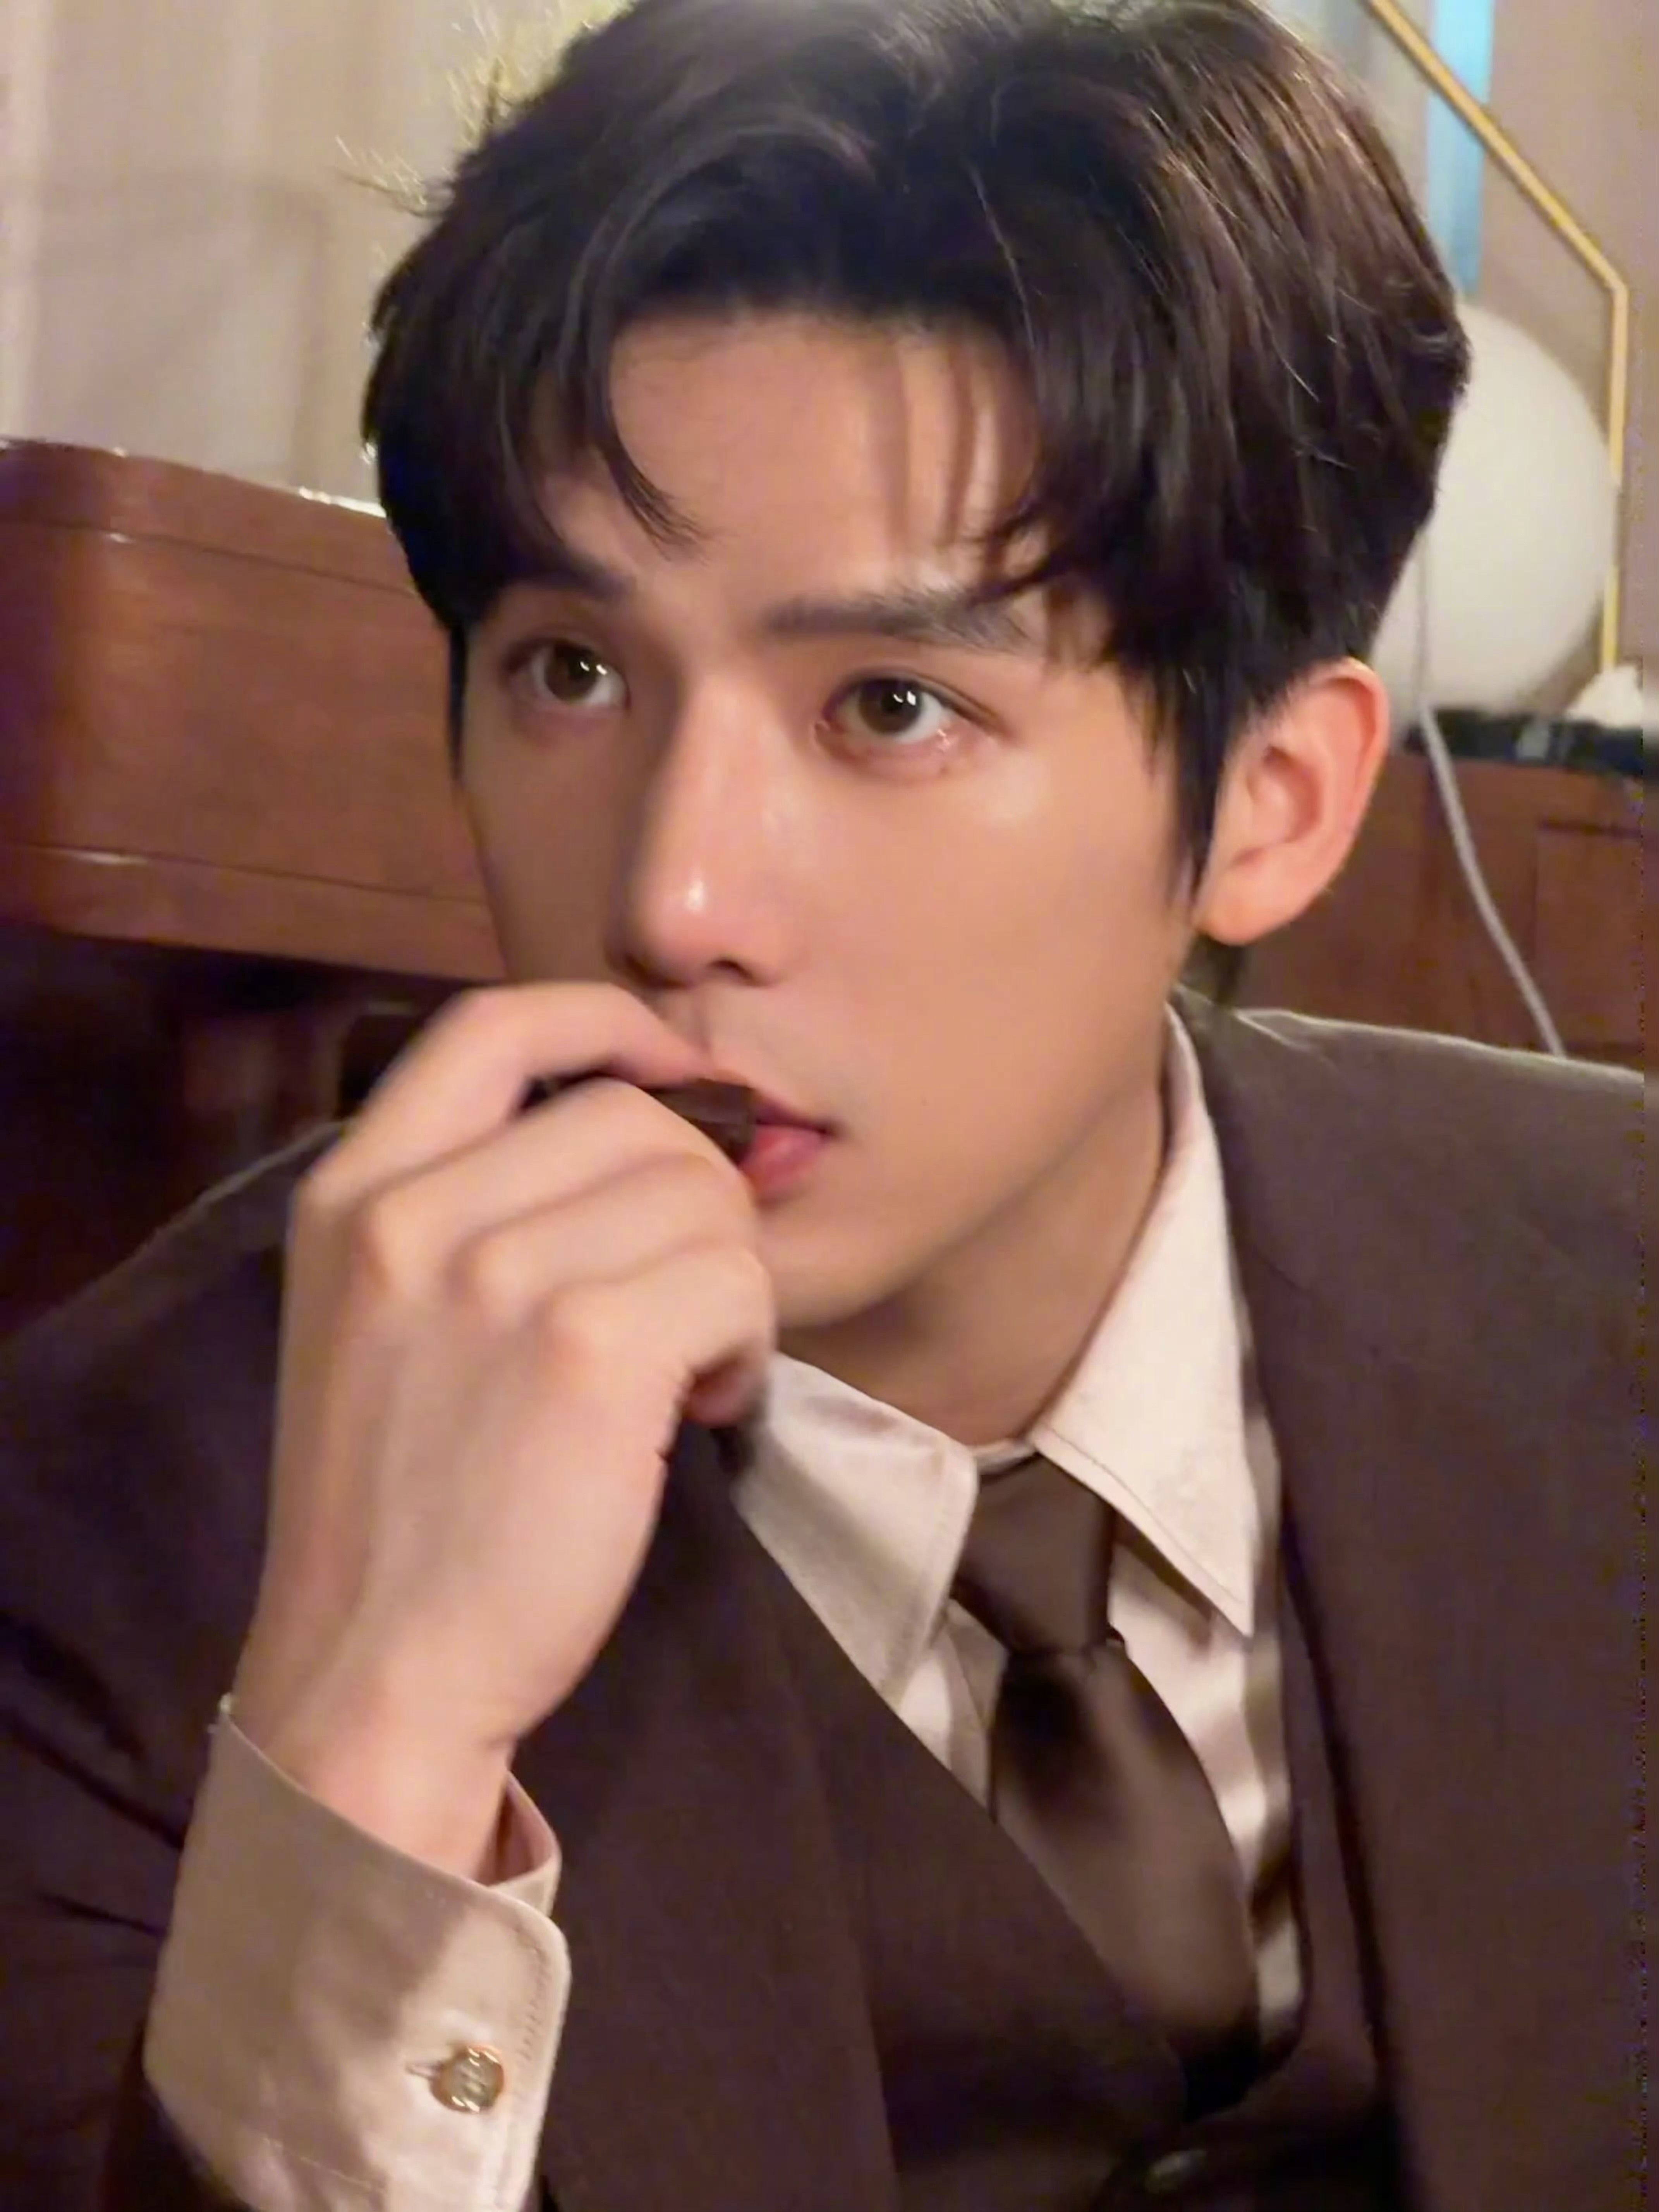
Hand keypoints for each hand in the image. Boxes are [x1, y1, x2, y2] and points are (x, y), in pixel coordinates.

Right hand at [231, 984, 773, 1874]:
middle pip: (633, 1115)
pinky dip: (750, 1343)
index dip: (606, 1019)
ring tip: (686, 1369)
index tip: (668, 1065)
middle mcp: (413, 1214)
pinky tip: (704, 1407)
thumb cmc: (397, 1507)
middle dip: (695, 1198)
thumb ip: (463, 1210)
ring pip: (702, 1198)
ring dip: (728, 1281)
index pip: (493, 1023)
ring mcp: (497, 1277)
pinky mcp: (588, 1351)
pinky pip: (735, 1281)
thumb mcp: (377, 1320)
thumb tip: (627, 1127)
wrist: (374, 1671)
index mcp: (351, 1193)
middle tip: (685, 1300)